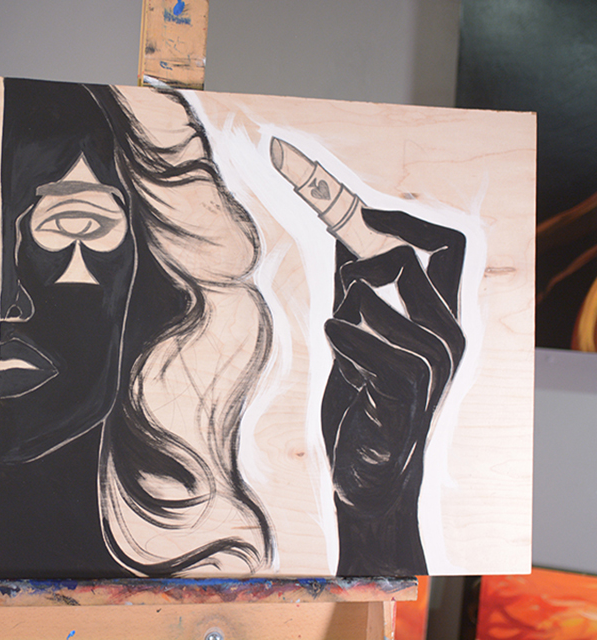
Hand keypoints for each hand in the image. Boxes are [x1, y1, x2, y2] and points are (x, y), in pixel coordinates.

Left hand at [322, 207, 464, 574]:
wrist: (369, 478)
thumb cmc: (364, 403)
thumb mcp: (361, 337)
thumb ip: (360, 292)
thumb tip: (336, 234)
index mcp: (445, 319)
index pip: (454, 244)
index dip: (412, 219)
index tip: (365, 216)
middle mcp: (450, 338)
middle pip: (405, 261)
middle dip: (356, 270)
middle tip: (340, 304)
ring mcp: (434, 367)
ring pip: (372, 300)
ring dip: (342, 319)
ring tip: (344, 353)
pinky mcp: (406, 394)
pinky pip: (361, 342)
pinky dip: (340, 341)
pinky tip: (337, 351)